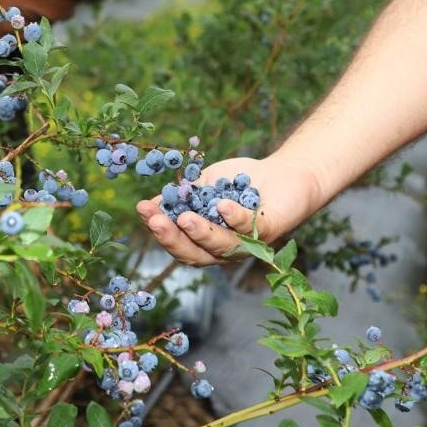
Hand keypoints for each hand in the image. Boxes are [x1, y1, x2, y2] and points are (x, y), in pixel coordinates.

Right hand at [135, 154, 324, 265]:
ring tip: (185, 218)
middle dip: (173, 239)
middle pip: (195, 254)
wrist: (284, 171)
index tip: (143, 209)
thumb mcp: (204, 186)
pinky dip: (234, 217)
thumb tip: (148, 206)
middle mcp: (226, 250)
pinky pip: (250, 229)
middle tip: (155, 222)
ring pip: (221, 247)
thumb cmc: (241, 181)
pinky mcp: (270, 231)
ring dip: (201, 233)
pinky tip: (221, 204)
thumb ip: (182, 197)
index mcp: (207, 242)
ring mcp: (248, 244)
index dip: (160, 230)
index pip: (180, 243)